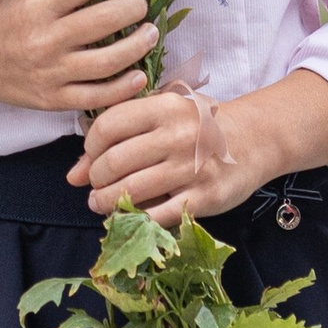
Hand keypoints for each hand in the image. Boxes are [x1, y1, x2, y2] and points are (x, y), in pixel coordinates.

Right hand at [0, 0, 154, 117]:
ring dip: (139, 45)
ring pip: (110, 61)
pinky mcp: (53, 100)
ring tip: (150, 34)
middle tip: (141, 5)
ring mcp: (50, 73)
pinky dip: (124, 86)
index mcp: (36, 6)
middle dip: (134, 8)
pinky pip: (97, 96)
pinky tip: (138, 74)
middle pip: (106, 21)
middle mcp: (45, 39)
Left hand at [71, 84, 273, 221]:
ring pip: (131, 191)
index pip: (108, 126)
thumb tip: (73, 175)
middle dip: (96, 179)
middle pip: (114, 162)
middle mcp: (178, 136)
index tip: (93, 158)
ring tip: (102, 203)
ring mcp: (192, 168)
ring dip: (106, 203)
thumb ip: (118, 135)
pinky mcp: (204, 198)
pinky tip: (130, 216)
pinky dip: (137, 220)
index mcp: (165, 108)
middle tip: (96, 186)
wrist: (254, 140)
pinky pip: (159, 216)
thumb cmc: (198, 125)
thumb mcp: (162, 115)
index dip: (90, 146)